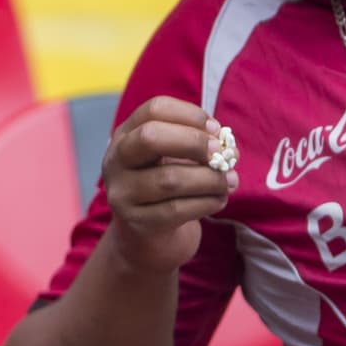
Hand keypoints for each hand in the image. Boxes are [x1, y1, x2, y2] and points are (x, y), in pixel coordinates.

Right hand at [102, 96, 234, 272]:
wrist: (145, 236)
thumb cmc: (165, 187)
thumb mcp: (171, 158)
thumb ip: (196, 146)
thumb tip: (228, 148)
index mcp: (125, 136)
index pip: (154, 109)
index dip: (191, 115)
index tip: (216, 130)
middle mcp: (115, 161)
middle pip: (150, 137)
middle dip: (194, 142)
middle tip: (222, 153)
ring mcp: (122, 193)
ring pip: (170, 179)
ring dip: (210, 179)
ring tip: (229, 181)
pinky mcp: (136, 222)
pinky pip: (178, 209)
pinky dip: (207, 202)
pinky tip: (218, 200)